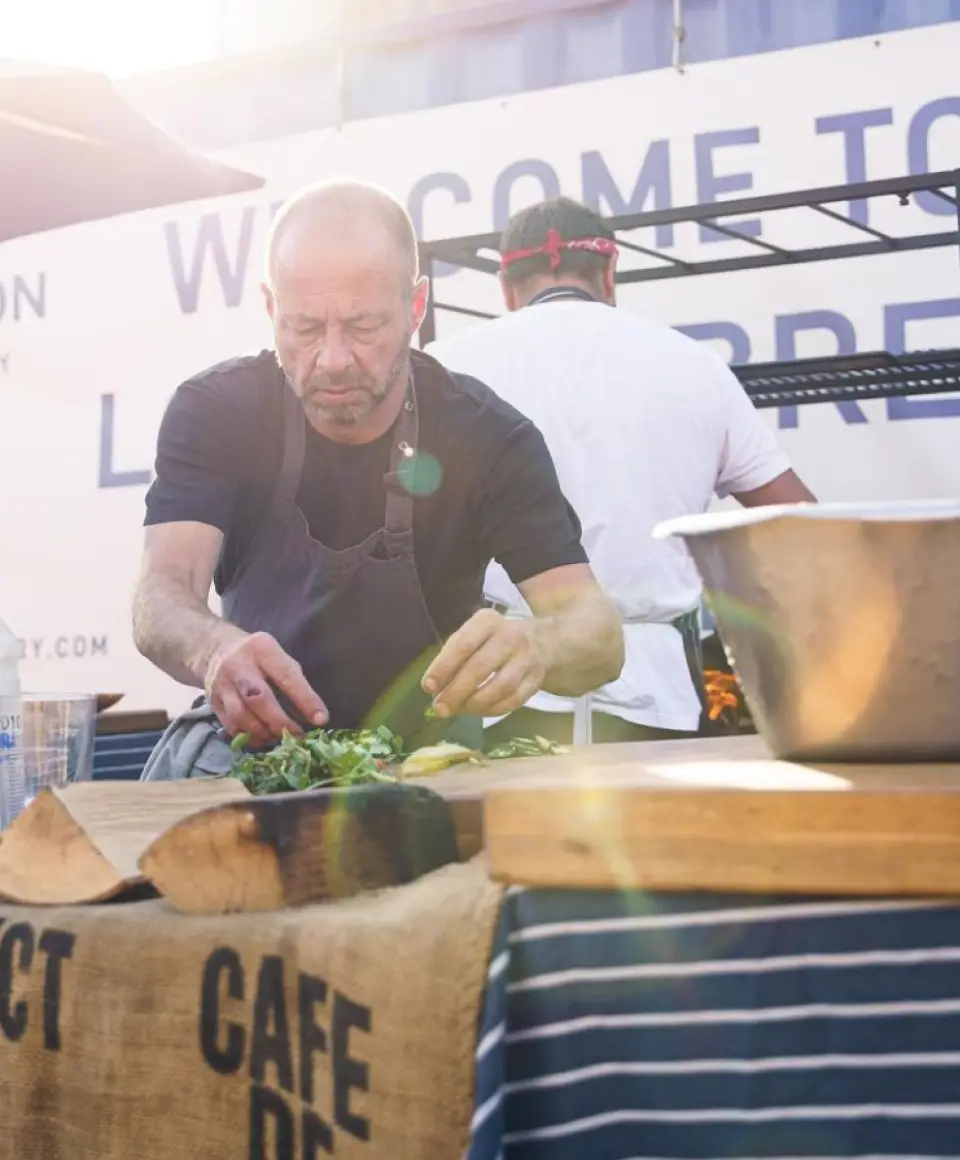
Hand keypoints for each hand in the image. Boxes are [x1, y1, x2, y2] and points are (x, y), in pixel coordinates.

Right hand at [204, 631, 327, 745]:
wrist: (214, 651)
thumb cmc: (258, 656)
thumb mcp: (276, 655)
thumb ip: (292, 679)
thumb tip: (312, 713)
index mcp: (262, 649)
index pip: (286, 676)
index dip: (305, 700)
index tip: (321, 719)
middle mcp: (239, 665)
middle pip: (259, 699)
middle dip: (281, 722)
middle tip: (297, 735)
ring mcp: (222, 684)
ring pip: (242, 716)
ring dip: (264, 732)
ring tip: (280, 738)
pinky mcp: (213, 702)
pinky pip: (231, 726)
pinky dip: (249, 737)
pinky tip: (262, 738)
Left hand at [422, 609, 547, 717]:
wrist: (542, 641)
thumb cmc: (494, 639)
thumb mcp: (474, 634)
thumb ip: (453, 657)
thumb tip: (435, 689)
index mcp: (488, 621)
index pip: (463, 644)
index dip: (444, 667)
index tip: (428, 687)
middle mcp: (510, 637)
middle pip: (481, 667)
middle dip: (457, 691)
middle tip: (440, 708)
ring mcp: (526, 659)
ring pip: (500, 687)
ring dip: (475, 704)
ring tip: (458, 710)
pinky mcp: (536, 681)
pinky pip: (513, 701)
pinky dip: (492, 710)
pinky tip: (477, 711)